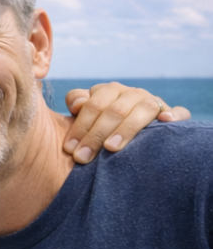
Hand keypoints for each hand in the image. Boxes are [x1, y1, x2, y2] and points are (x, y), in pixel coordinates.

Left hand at [63, 84, 189, 163]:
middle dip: (95, 135)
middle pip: (113, 110)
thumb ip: (78, 105)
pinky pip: (179, 112)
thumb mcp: (86, 117)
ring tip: (111, 147)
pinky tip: (164, 121)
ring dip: (126, 128)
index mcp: (108, 91)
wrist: (131, 136)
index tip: (69, 148)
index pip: (93, 103)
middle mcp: (130, 93)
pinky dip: (174, 115)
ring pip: (142, 110)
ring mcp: (152, 102)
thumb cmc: (101, 127)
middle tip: (82, 157)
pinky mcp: (172, 114)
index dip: (80, 125)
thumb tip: (78, 104)